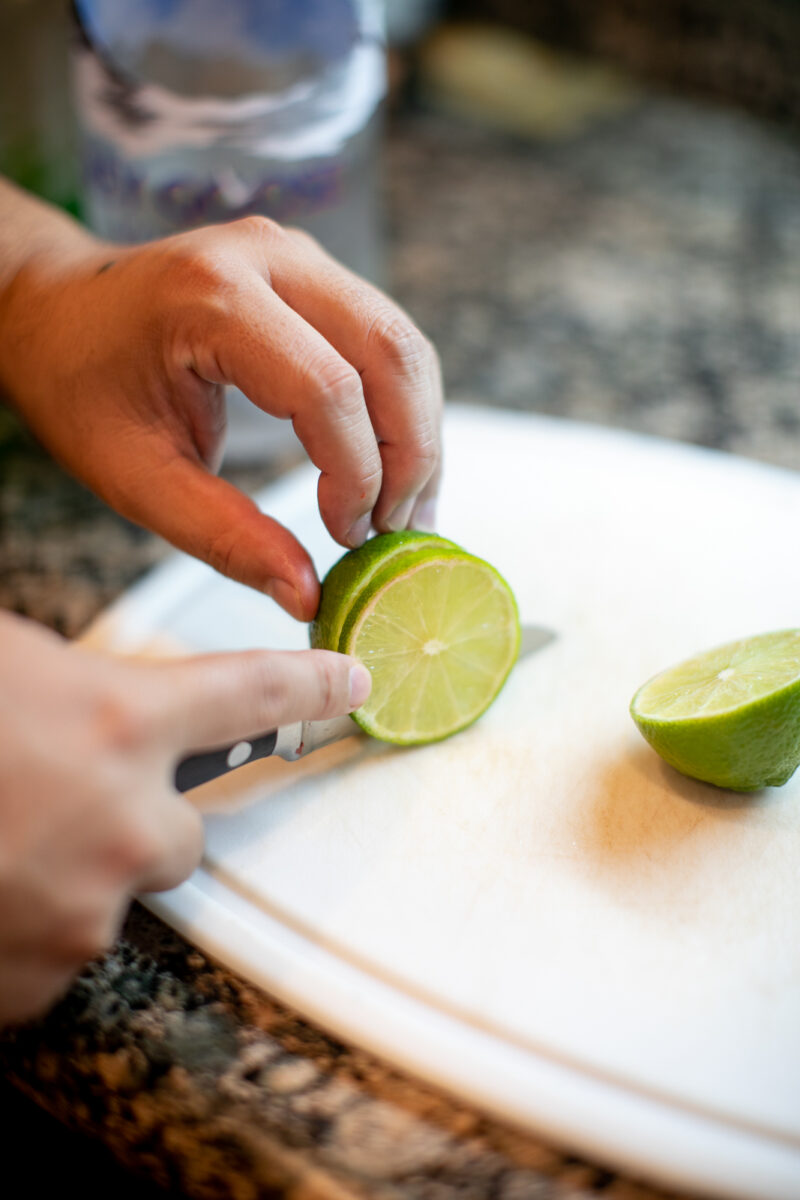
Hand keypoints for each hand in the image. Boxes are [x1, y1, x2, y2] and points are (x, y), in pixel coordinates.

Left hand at [0, 205, 442, 620]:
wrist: (55, 308)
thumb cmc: (80, 387)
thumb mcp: (135, 476)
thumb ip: (223, 535)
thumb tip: (308, 596)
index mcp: (212, 298)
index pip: (327, 389)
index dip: (356, 475)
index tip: (347, 537)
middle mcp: (268, 256)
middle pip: (390, 352)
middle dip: (412, 454)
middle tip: (397, 531)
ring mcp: (296, 254)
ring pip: (403, 341)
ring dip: (419, 433)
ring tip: (403, 509)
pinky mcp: (312, 271)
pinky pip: (384, 337)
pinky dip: (402, 407)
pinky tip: (390, 466)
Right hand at [0, 611, 369, 1025]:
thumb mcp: (7, 668)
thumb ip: (75, 688)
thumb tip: (104, 702)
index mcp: (116, 720)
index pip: (254, 694)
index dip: (313, 690)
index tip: (354, 687)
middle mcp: (120, 821)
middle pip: (186, 836)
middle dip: (139, 820)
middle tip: (58, 799)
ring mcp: (82, 909)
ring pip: (114, 894)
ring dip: (69, 873)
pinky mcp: (38, 978)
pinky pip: (60, 951)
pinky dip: (29, 925)